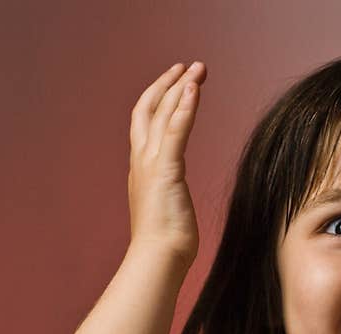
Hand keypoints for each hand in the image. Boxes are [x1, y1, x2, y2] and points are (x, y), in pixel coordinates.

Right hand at [127, 61, 207, 265]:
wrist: (158, 259)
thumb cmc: (166, 245)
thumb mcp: (167, 211)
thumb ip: (168, 197)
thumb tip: (173, 203)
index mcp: (142, 170)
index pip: (147, 125)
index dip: (159, 101)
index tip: (177, 85)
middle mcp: (142, 161)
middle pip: (150, 110)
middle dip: (168, 85)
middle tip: (187, 66)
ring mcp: (151, 164)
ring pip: (163, 113)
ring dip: (181, 87)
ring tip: (198, 68)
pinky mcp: (166, 170)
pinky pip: (176, 131)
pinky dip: (184, 107)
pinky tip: (194, 89)